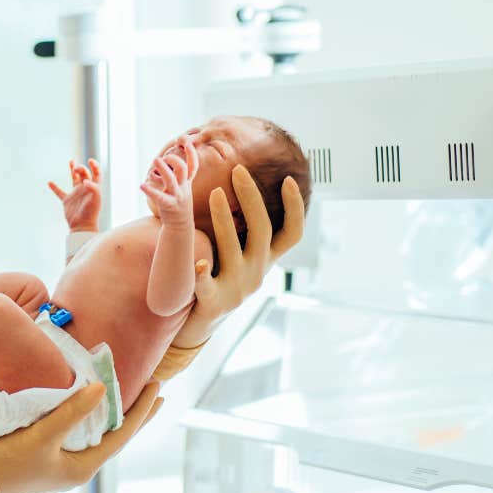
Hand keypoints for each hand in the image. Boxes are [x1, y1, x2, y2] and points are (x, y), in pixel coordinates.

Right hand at [0, 381, 162, 492]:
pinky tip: (90, 406)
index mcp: (83, 467)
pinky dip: (92, 417)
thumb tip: (102, 389)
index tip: (157, 386)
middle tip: (157, 390)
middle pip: (116, 435)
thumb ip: (72, 412)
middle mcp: (78, 467)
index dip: (141, 410)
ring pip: (100, 434)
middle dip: (136, 413)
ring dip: (115, 414)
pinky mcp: (49, 457)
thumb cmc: (7, 463)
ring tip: (130, 395)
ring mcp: (64, 463)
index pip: (122, 434)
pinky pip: (81, 433)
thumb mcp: (41, 435)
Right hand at [48, 158, 101, 231]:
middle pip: (84, 174)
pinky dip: (54, 188)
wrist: (82, 226)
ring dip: (72, 170)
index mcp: (94, 188)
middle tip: (77, 169)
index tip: (90, 161)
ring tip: (71, 161)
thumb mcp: (96, 199)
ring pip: (74, 179)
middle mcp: (85, 189)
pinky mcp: (67, 201)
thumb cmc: (91, 213)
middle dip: (81, 168)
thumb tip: (85, 180)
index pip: (97, 173)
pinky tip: (50, 183)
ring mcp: (76, 194)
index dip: (95, 166)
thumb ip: (93, 187)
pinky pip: (60, 192)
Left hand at [139, 138, 198, 227]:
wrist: (180, 227)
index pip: (193, 166)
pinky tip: (142, 185)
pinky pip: (160, 197)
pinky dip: (150, 190)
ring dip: (163, 168)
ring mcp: (177, 197)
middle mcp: (183, 188)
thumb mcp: (179, 189)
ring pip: (172, 180)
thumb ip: (172, 177)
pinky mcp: (168, 206)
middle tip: (163, 157)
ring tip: (156, 160)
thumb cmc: (176, 204)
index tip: (186, 140)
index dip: (191, 153)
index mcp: (186, 183)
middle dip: (174, 159)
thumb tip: (160, 165)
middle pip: (183, 169)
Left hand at [188, 165, 304, 328]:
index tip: (289, 180)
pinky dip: (203, 275)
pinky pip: (208, 286)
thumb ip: (246, 231)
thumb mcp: (241, 256)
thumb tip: (246, 187)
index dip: (295, 208)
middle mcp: (257, 273)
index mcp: (266, 260)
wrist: (201, 322)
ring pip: (234, 250)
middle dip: (252, 199)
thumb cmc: (220, 279)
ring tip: (215, 192)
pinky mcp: (214, 302)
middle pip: (262, 232)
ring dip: (225, 219)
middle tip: (238, 170)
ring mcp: (237, 288)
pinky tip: (197, 263)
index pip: (292, 234)